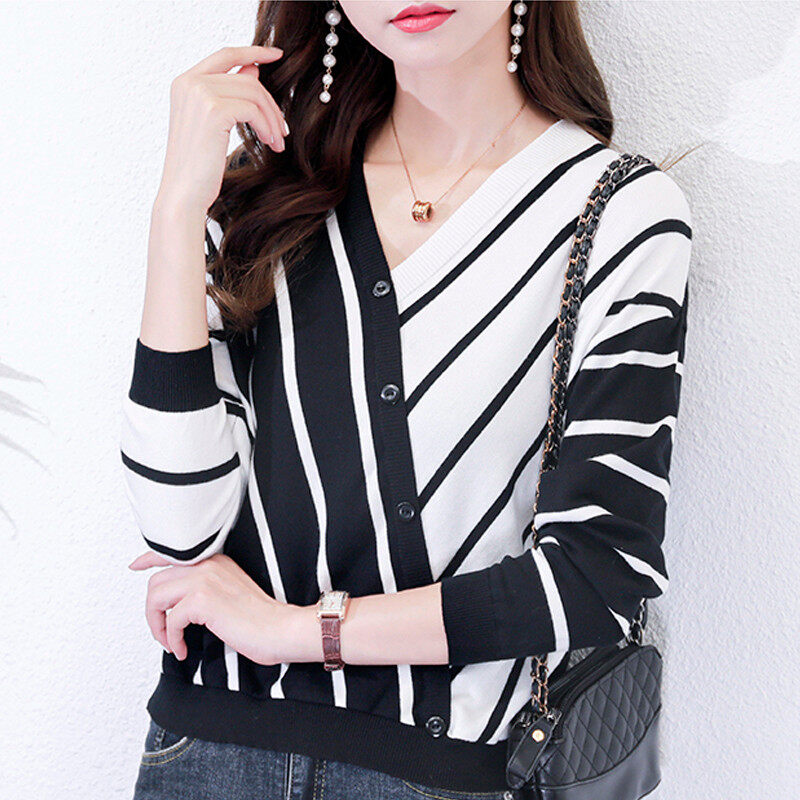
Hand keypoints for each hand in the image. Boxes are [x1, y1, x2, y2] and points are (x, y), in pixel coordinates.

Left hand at [128, 551, 304, 665]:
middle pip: (157, 581)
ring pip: (156, 597)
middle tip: (163, 630)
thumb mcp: (231, 592)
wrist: (279, 629)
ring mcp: (204, 579)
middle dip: (152, 611)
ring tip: (170, 640)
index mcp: (215, 561)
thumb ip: (207, 588)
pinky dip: (171, 640)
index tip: (136, 566)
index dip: (149, 558)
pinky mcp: (202, 600)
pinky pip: (170, 620)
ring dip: (157, 625)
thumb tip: (180, 603)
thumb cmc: (260, 619)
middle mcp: (208, 564)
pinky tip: (182, 648)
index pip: (173, 552)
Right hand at [157, 44, 287, 214]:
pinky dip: (267, 126)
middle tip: (282, 129)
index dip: (253, 51)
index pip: (225, 54)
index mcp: (185, 82)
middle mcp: (189, 82)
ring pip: (254, 93)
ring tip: (278, 141)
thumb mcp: (216, 125)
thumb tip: (253, 70)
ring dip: (272, 119)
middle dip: (270, 103)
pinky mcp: (213, 109)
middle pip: (247, 77)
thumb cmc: (198, 166)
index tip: (276, 54)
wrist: (183, 193)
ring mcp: (199, 93)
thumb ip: (230, 94)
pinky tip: (270, 143)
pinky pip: (253, 109)